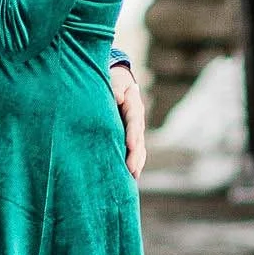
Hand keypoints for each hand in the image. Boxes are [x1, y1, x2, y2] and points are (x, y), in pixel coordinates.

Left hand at [110, 57, 146, 179]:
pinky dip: (136, 161)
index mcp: (133, 104)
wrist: (119, 80)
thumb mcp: (115, 79)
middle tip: (130, 169)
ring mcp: (136, 128)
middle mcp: (137, 119)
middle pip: (138, 138)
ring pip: (140, 147)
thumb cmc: (114, 80)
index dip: (132, 133)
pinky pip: (137, 150)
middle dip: (135, 154)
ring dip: (137, 161)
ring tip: (133, 176)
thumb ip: (116, 87)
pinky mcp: (132, 135)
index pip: (134, 120)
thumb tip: (118, 97)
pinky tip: (133, 175)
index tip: (130, 145)